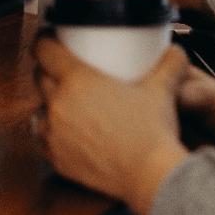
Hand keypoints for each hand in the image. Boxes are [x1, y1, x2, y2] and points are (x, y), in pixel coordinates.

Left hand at [33, 37, 192, 214]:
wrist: (150, 175)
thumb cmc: (152, 133)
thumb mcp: (162, 88)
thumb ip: (169, 62)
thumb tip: (174, 51)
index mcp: (77, 80)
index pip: (43, 49)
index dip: (44, 40)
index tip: (50, 39)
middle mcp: (59, 104)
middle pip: (39, 77)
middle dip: (48, 70)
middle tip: (63, 70)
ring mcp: (54, 133)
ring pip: (39, 109)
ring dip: (48, 103)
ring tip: (64, 103)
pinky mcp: (56, 158)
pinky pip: (42, 139)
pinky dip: (49, 133)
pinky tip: (62, 132)